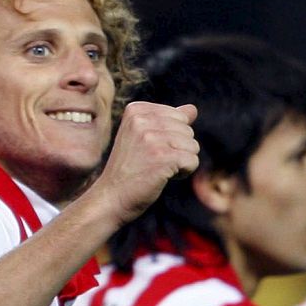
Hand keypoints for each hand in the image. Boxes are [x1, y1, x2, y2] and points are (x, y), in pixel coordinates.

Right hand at [93, 101, 198, 223]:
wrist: (112, 197)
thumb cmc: (130, 168)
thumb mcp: (144, 137)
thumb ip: (168, 120)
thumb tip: (192, 108)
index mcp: (136, 110)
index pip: (179, 116)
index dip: (173, 137)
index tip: (151, 149)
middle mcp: (142, 120)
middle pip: (188, 131)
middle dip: (179, 150)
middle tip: (154, 162)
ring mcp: (151, 138)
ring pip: (193, 146)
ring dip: (181, 162)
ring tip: (158, 169)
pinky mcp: (162, 157)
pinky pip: (193, 161)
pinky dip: (184, 172)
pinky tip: (164, 177)